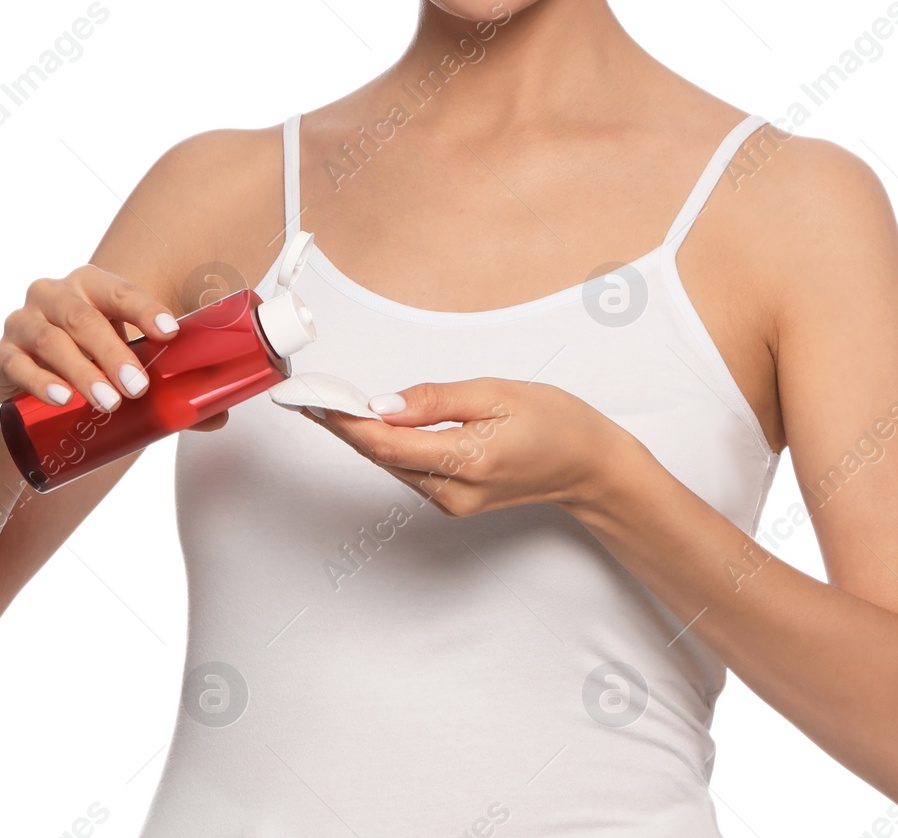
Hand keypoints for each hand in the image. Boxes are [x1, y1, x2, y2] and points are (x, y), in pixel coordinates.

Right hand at [0, 265, 228, 430]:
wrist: (33, 402)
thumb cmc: (92, 369)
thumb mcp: (128, 368)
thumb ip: (171, 389)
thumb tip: (218, 415)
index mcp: (92, 285)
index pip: (122, 292)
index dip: (146, 310)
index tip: (170, 334)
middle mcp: (53, 294)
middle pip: (84, 319)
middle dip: (114, 354)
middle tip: (138, 388)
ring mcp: (21, 322)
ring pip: (51, 341)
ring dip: (83, 372)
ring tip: (108, 402)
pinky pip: (16, 364)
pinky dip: (41, 382)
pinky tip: (63, 400)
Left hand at [302, 377, 627, 515]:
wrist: (588, 465)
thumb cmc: (553, 422)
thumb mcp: (495, 393)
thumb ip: (435, 400)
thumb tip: (383, 405)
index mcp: (467, 461)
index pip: (386, 444)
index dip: (344, 423)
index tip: (314, 401)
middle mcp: (454, 492)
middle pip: (382, 458)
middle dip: (344, 427)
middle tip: (309, 397)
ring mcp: (453, 503)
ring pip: (392, 466)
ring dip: (362, 437)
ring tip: (331, 405)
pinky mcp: (453, 503)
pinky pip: (409, 471)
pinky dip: (387, 447)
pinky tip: (373, 425)